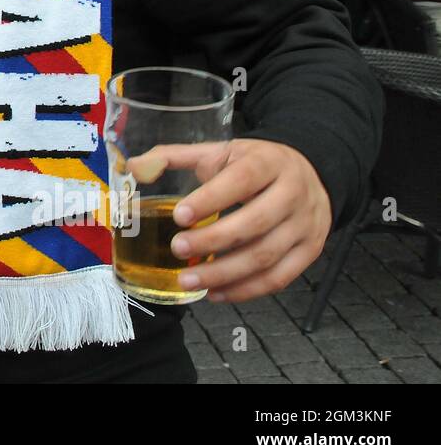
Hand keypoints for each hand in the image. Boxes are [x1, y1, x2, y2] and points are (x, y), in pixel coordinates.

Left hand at [125, 138, 332, 302]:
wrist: (310, 172)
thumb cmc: (254, 164)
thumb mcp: (219, 152)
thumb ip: (175, 156)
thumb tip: (134, 166)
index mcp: (269, 163)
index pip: (242, 180)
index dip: (211, 199)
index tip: (179, 215)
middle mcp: (293, 194)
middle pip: (255, 222)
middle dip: (213, 240)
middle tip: (177, 249)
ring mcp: (306, 225)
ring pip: (266, 256)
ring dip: (224, 273)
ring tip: (188, 279)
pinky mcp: (310, 251)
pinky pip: (279, 278)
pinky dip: (245, 290)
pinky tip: (215, 292)